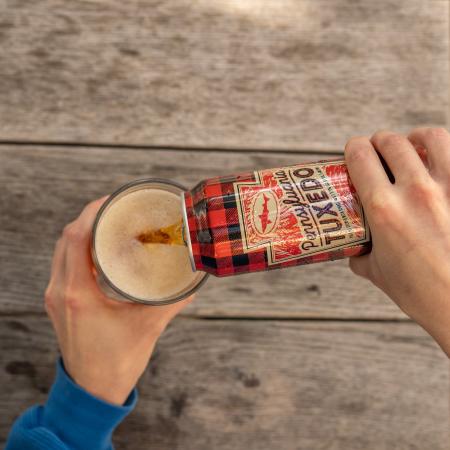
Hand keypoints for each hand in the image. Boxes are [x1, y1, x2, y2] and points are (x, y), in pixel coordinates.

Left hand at [44, 197, 193, 403]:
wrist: (91, 391)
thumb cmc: (116, 362)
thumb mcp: (148, 327)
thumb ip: (171, 302)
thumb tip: (192, 282)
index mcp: (78, 294)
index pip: (76, 238)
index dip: (92, 212)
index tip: (113, 200)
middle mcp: (60, 291)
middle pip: (66, 238)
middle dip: (88, 216)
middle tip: (115, 206)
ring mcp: (55, 296)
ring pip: (61, 249)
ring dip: (81, 230)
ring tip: (108, 221)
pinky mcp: (58, 302)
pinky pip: (63, 263)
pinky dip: (77, 247)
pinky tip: (97, 247)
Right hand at [345, 128, 449, 357]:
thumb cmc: (424, 294)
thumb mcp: (379, 274)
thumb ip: (362, 255)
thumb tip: (356, 250)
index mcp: (384, 209)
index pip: (361, 157)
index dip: (353, 148)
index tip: (353, 152)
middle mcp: (416, 191)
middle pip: (391, 142)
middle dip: (379, 141)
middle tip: (377, 151)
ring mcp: (449, 188)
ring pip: (430, 137)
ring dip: (415, 137)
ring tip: (411, 145)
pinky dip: (445, 153)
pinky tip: (440, 162)